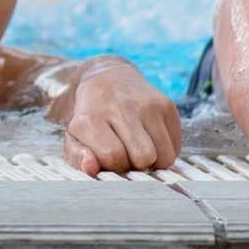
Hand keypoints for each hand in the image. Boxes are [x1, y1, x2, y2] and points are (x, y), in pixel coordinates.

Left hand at [62, 61, 181, 175]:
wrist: (108, 80)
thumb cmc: (91, 117)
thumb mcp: (73, 137)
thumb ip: (78, 157)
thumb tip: (91, 168)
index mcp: (93, 119)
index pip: (114, 157)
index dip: (115, 166)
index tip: (111, 158)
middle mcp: (122, 108)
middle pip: (143, 157)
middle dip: (136, 166)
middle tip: (128, 155)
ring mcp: (148, 105)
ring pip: (164, 156)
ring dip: (153, 161)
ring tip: (139, 149)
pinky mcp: (167, 105)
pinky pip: (175, 147)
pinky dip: (164, 151)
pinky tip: (150, 140)